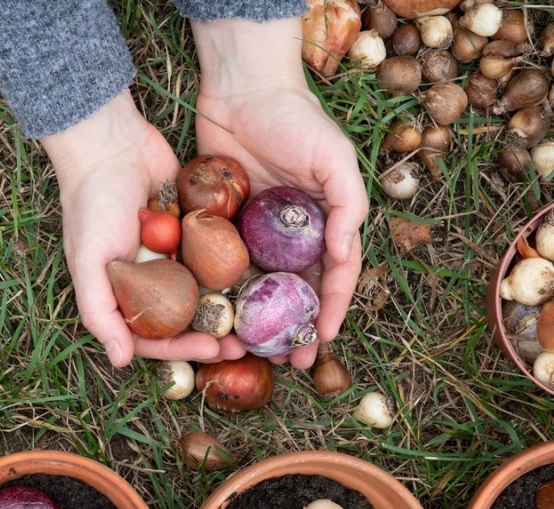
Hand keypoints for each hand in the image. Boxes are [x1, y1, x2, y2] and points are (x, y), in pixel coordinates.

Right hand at [42, 92, 246, 366]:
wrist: (111, 144)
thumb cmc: (92, 204)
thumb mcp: (88, 262)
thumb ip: (100, 312)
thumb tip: (120, 361)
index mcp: (124, 293)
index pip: (155, 335)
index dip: (182, 348)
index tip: (212, 350)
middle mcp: (151, 279)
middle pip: (186, 318)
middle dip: (214, 334)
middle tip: (244, 345)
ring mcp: (175, 254)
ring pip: (206, 290)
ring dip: (230, 307)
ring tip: (258, 318)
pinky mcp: (194, 229)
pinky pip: (217, 255)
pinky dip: (234, 268)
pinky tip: (260, 279)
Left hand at [189, 17, 368, 368]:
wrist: (241, 89)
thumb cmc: (295, 118)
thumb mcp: (334, 157)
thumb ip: (347, 206)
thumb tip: (345, 255)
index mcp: (324, 222)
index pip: (334, 276)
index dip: (330, 310)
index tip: (321, 340)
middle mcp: (291, 234)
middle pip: (296, 291)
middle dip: (295, 328)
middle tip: (289, 361)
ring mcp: (256, 232)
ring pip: (260, 286)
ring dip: (259, 320)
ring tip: (253, 351)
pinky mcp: (223, 225)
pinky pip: (224, 265)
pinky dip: (224, 292)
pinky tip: (219, 317)